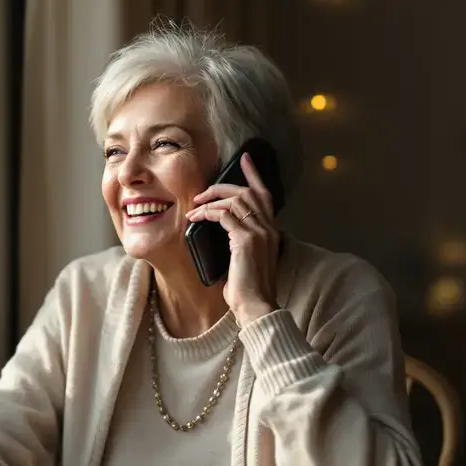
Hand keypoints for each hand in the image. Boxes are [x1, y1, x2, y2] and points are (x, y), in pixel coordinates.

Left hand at [185, 152, 279, 325]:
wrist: (256, 306)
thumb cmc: (248, 290)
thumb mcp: (246, 261)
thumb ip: (241, 244)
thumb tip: (224, 237)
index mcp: (271, 231)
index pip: (265, 195)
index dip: (254, 175)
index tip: (244, 159)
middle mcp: (269, 228)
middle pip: (248, 192)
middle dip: (223, 186)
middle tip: (203, 191)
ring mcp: (259, 232)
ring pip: (236, 200)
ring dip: (211, 200)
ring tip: (194, 207)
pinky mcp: (246, 239)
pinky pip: (224, 215)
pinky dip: (208, 213)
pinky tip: (196, 218)